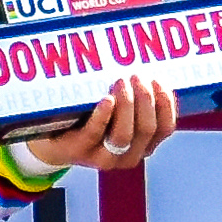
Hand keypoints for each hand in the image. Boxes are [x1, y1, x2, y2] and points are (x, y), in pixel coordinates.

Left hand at [26, 76, 176, 174]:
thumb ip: (136, 96)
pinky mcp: (79, 151)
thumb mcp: (118, 111)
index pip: (165, 128)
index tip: (157, 80)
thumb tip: (149, 63)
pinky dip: (103, 116)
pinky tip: (106, 99)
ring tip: (120, 81)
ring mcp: (104, 158)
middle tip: (136, 75)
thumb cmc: (93, 117)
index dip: (165, 104)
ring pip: (124, 135)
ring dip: (126, 105)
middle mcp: (128, 156)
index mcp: (144, 145)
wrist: (55, 141)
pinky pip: (94, 134)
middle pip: (146, 129)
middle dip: (144, 99)